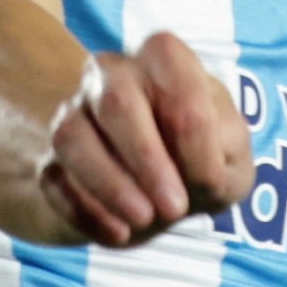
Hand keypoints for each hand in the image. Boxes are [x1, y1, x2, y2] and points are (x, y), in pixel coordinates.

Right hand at [40, 32, 250, 246]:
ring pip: (72, 136)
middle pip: (115, 100)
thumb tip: (190, 171)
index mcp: (165, 62)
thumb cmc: (208, 163)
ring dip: (110, 184)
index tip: (208, 174)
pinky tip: (119, 232)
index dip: (188, 117)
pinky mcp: (53, 158)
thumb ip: (221, 153)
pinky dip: (85, 210)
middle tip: (175, 208)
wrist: (163, 198)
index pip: (165, 54)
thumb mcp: (233, 159)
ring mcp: (75, 113)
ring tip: (146, 220)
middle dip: (147, 159)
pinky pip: (52, 178)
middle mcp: (112, 76)